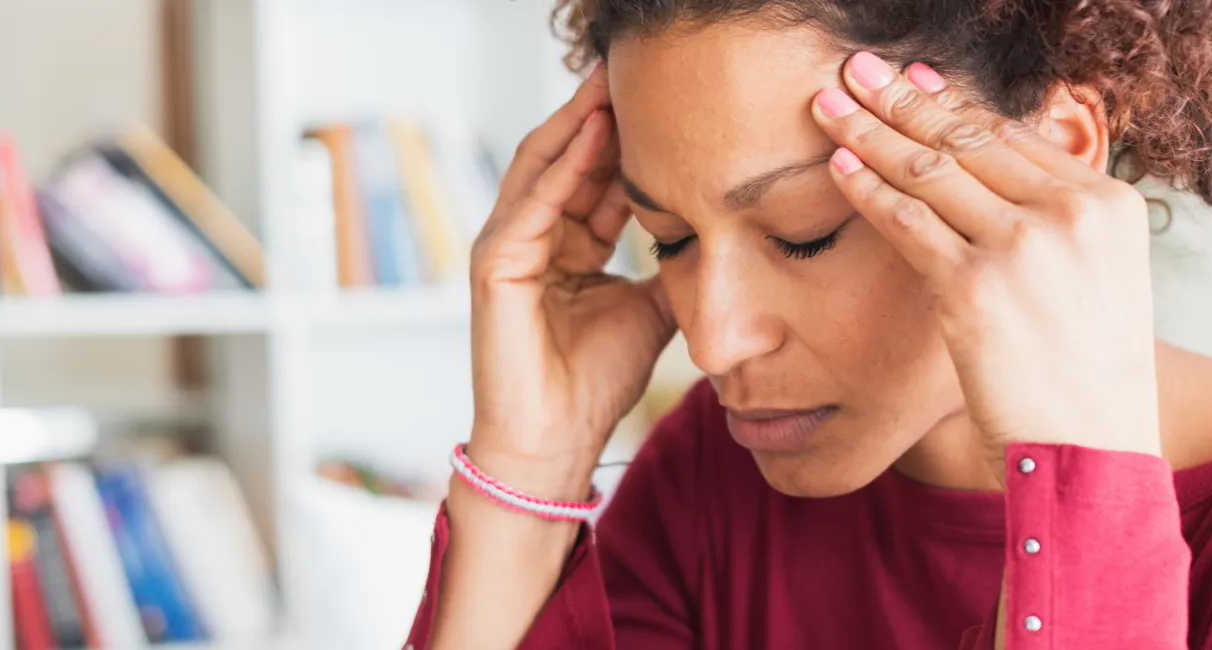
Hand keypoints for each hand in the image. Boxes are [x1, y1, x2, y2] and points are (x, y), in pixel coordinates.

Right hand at [467, 66, 676, 495]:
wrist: (557, 441)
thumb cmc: (597, 381)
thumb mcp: (652, 307)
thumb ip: (671, 264)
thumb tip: (717, 231)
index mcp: (567, 244)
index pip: (596, 174)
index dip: (630, 137)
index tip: (669, 100)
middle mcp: (533, 236)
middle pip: (567, 156)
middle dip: (601, 111)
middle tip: (635, 67)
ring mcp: (508, 247)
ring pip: (544, 166)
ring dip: (579, 120)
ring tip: (613, 81)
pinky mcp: (494, 266)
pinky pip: (532, 202)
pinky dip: (562, 164)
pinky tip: (593, 129)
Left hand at [810, 52, 1161, 482]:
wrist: (1092, 452)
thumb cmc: (1089, 380)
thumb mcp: (1100, 284)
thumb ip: (1061, 229)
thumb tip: (1001, 186)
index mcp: (1109, 204)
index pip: (1015, 135)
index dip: (954, 104)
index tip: (914, 81)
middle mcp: (1071, 212)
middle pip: (968, 138)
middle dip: (901, 100)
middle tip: (856, 71)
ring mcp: (1022, 246)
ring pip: (930, 170)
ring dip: (871, 131)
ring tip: (830, 105)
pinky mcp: (974, 285)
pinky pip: (906, 220)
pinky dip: (866, 190)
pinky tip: (838, 167)